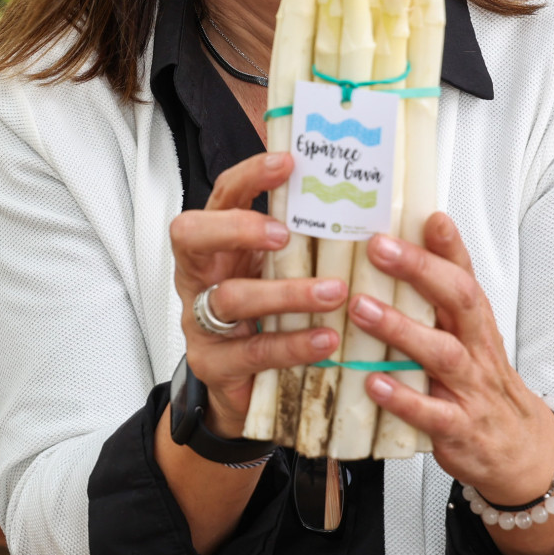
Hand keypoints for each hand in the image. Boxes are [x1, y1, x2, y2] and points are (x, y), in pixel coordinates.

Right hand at [170, 152, 348, 438]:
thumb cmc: (266, 319)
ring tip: (334, 292)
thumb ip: (303, 242)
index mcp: (218, 243)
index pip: (223, 195)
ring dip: (286, 292)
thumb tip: (362, 199)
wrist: (245, 391)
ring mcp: (200, 320)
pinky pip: (252, 351)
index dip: (250, 176)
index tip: (289, 163)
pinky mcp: (214, 363)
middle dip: (236, 227)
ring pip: (230, 297)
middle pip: (191, 235)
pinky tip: (326, 339)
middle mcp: (200, 275)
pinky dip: (292, 343)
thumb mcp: (279, 274)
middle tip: (284, 233)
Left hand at [344, 213, 553, 508]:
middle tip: (377, 246)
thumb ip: (434, 301)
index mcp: (473, 321)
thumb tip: (391, 250)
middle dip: (419, 270)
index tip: (429, 216)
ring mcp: (470, 387)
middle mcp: (476, 346)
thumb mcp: (464, 337)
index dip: (449, 245)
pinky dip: (402, 398)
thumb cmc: (479, 383)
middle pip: (458, 299)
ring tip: (360, 308)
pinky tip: (372, 382)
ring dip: (400, 328)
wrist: (519, 451)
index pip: (465, 273)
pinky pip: (432, 413)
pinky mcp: (459, 429)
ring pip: (441, 352)